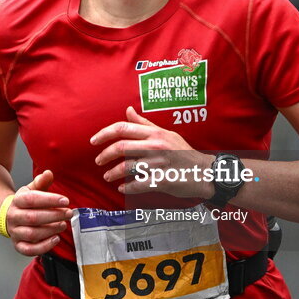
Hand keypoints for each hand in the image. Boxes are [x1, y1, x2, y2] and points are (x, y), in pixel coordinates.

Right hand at [5, 170, 72, 255]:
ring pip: (32, 234)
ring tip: (63, 224)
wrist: (8, 216)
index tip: (65, 200)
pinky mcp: (18, 245)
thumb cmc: (25, 203)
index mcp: (17, 201)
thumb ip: (41, 182)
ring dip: (50, 230)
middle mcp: (14, 217)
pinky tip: (56, 239)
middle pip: (33, 218)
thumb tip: (48, 173)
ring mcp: (15, 232)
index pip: (32, 199)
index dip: (49, 200)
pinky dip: (43, 247)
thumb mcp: (32, 189)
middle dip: (54, 215)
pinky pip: (29, 250)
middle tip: (68, 213)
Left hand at [90, 106, 211, 197]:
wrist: (204, 172)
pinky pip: (137, 185)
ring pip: (126, 167)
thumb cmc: (183, 152)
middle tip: (98, 161)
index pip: (123, 128)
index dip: (104, 134)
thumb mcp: (166, 133)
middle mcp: (156, 146)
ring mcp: (158, 164)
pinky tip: (122, 188)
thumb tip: (128, 110)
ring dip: (113, 173)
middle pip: (121, 147)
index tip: (94, 141)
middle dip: (104, 155)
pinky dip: (126, 188)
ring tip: (108, 177)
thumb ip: (145, 124)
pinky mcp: (161, 180)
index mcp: (155, 133)